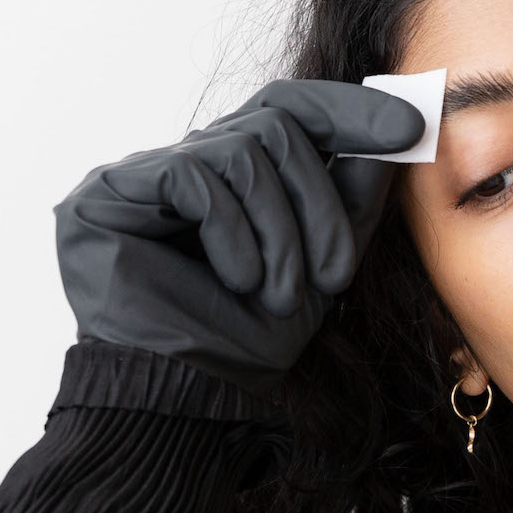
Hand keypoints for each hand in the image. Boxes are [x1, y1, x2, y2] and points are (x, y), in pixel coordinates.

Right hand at [53, 79, 427, 387]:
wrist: (189, 403)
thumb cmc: (248, 344)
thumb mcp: (322, 267)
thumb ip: (352, 199)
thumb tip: (397, 132)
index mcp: (232, 178)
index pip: (290, 109)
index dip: (349, 111)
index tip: (407, 128)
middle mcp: (186, 165)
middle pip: (276, 126)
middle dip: (319, 202)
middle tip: (335, 278)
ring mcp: (141, 177)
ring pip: (243, 150)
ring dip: (280, 230)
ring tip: (278, 295)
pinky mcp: (105, 194)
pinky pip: (192, 176)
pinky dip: (230, 232)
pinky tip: (235, 281)